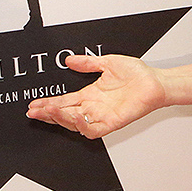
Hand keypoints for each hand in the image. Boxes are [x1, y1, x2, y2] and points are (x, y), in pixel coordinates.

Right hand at [26, 54, 167, 138]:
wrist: (156, 81)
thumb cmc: (138, 74)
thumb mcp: (108, 63)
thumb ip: (88, 63)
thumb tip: (70, 60)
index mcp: (90, 94)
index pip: (64, 101)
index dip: (48, 103)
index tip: (34, 103)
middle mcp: (94, 107)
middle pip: (64, 115)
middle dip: (48, 114)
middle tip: (34, 111)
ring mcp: (102, 115)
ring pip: (75, 124)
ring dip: (61, 118)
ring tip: (50, 111)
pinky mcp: (113, 122)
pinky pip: (94, 130)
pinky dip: (83, 126)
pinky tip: (75, 116)